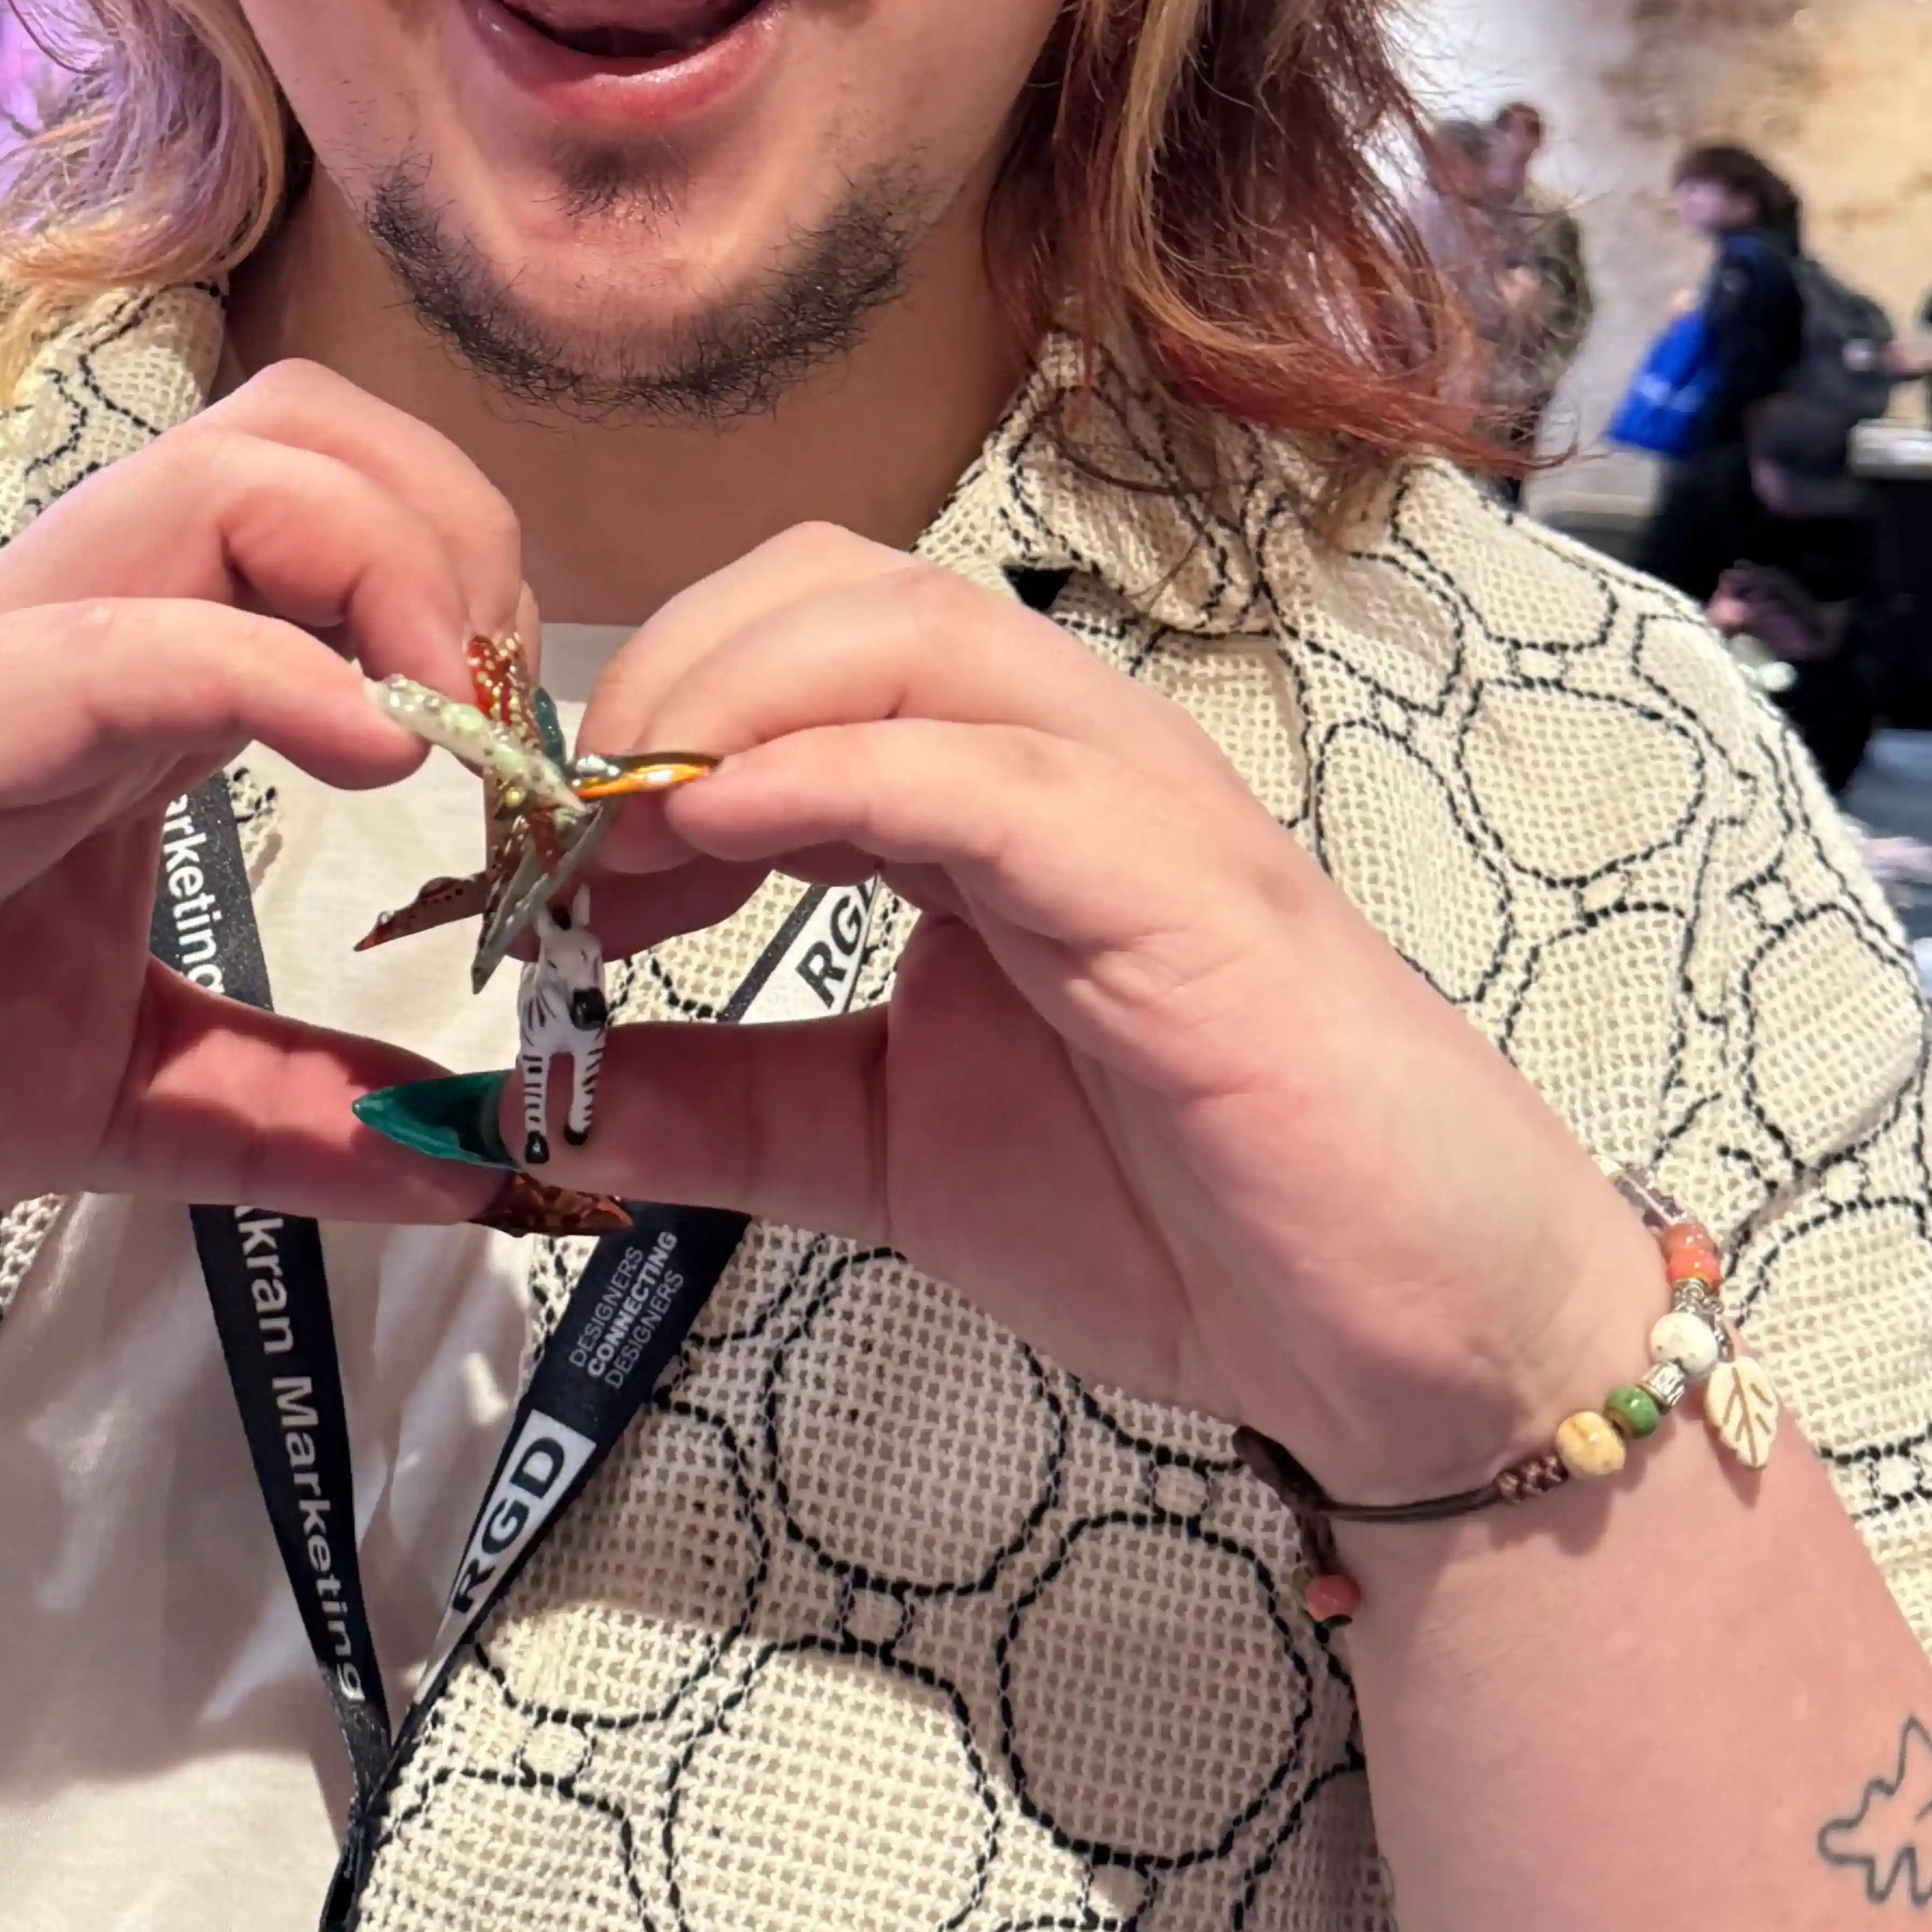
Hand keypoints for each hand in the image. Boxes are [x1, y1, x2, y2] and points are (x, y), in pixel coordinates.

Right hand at [0, 365, 525, 1264]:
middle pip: (313, 430)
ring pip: (232, 470)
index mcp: (122, 693)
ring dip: (395, 572)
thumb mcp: (109, 1107)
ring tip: (456, 747)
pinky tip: (376, 761)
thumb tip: (478, 1162)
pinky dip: (272, 671)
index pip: (338, 513)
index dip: (480, 614)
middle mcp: (66, 637)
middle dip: (464, 544)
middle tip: (510, 749)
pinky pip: (116, 642)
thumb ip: (287, 1116)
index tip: (537, 807)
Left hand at [548, 532, 1656, 1501]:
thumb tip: (527, 1100)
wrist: (1405, 1343)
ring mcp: (1134, 811)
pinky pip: (992, 781)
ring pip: (917, 637)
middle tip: (566, 827)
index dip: (640, 716)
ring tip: (622, 827)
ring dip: (733, 699)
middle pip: (839, 588)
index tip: (536, 857)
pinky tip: (726, 834)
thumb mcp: (876, 1154)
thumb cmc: (1179, 1218)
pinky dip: (841, 778)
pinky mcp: (1188, 899)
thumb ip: (714, 1107)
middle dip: (670, 671)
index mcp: (989, 795)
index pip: (794, 646)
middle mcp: (1063, 761)